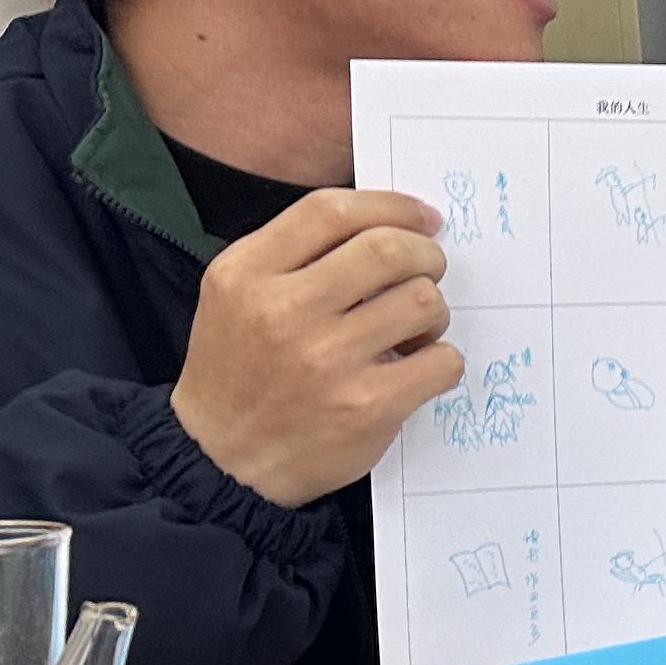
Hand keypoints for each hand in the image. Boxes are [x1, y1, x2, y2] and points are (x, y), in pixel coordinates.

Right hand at [169, 189, 459, 506]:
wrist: (223, 458)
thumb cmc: (239, 370)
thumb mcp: (236, 294)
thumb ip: (296, 255)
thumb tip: (389, 224)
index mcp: (247, 273)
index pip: (332, 211)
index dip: (391, 206)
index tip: (423, 218)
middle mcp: (283, 310)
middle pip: (389, 250)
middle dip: (426, 255)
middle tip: (429, 271)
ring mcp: (327, 360)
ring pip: (423, 301)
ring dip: (434, 311)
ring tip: (415, 329)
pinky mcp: (367, 405)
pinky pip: (442, 359)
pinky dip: (442, 359)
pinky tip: (417, 367)